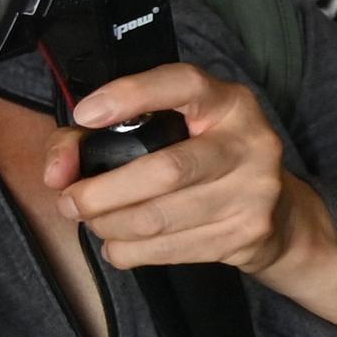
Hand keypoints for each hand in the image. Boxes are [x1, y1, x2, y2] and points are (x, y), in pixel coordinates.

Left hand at [51, 65, 329, 285]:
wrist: (278, 213)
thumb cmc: (204, 163)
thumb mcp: (166, 132)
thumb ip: (97, 139)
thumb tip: (57, 171)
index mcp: (229, 104)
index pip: (183, 85)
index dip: (132, 95)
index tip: (86, 115)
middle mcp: (250, 143)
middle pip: (165, 170)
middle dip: (102, 192)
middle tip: (71, 201)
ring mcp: (255, 192)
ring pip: (158, 218)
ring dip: (110, 225)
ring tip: (96, 221)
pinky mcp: (247, 233)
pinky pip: (167, 250)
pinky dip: (129, 251)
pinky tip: (123, 242)